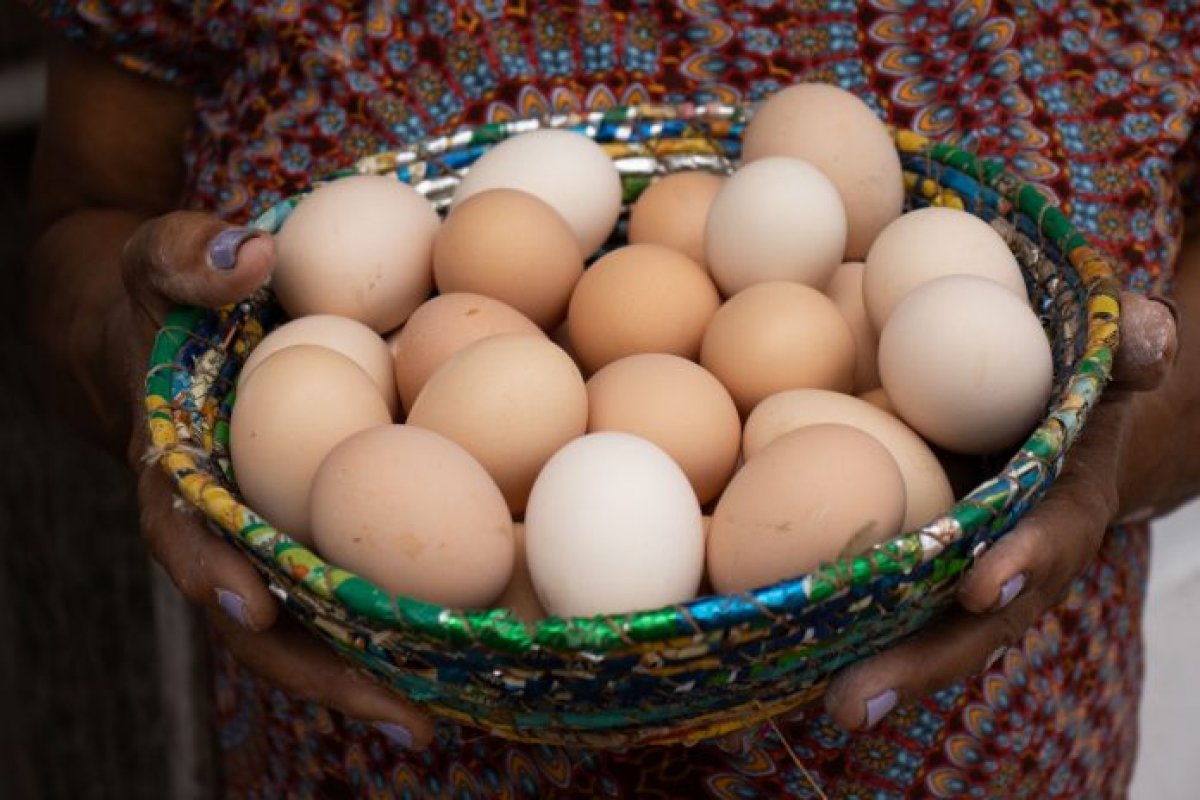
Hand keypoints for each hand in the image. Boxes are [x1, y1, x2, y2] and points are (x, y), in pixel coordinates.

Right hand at [124, 213, 433, 747]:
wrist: (174, 325)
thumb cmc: (164, 294)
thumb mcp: (157, 259)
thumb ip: (187, 253)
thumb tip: (250, 255)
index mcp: (176, 469)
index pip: (184, 531)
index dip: (212, 572)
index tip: (253, 606)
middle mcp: (227, 520)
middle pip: (263, 614)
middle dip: (322, 669)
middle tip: (400, 714)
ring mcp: (277, 529)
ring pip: (315, 618)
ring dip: (372, 668)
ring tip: (443, 713)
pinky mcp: (326, 521)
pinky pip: (359, 572)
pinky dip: (401, 610)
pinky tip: (470, 635)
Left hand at [821, 291, 1177, 730]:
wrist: (1063, 421)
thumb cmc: (1079, 384)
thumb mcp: (1112, 354)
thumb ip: (1129, 341)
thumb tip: (1142, 339)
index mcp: (1067, 503)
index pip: (1052, 537)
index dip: (1023, 561)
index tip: (981, 588)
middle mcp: (1016, 556)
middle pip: (975, 622)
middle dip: (922, 662)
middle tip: (856, 701)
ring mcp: (966, 570)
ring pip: (926, 629)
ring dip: (881, 669)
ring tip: (830, 705)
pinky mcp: (923, 567)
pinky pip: (891, 603)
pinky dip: (852, 632)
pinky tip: (793, 656)